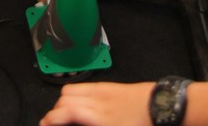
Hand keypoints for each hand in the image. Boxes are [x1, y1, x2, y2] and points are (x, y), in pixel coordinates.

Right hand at [39, 81, 153, 125]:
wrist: (162, 106)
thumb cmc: (144, 124)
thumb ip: (92, 123)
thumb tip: (77, 119)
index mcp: (99, 118)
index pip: (65, 112)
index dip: (51, 119)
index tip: (45, 124)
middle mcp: (98, 102)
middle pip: (64, 99)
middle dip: (55, 111)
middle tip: (54, 122)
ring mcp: (102, 91)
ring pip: (71, 90)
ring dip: (63, 101)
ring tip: (66, 113)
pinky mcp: (108, 86)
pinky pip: (84, 86)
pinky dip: (76, 93)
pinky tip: (81, 103)